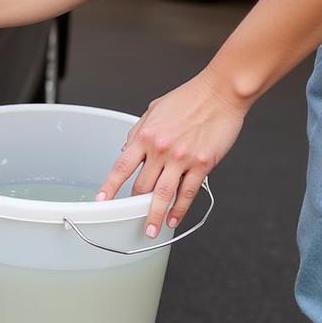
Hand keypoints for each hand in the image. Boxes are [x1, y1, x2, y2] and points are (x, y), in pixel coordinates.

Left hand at [97, 68, 246, 237]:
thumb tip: (125, 152)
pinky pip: (188, 193)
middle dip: (134, 204)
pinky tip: (173, 219)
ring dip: (153, 216)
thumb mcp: (154, 111)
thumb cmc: (189, 98)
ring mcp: (182, 158)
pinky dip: (179, 209)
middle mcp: (160, 150)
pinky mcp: (203, 163)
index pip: (120, 168)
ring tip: (149, 231)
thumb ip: (138, 133)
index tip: (101, 201)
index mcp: (145, 137)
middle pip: (141, 187)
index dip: (109, 188)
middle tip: (130, 215)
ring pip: (162, 195)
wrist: (222, 90)